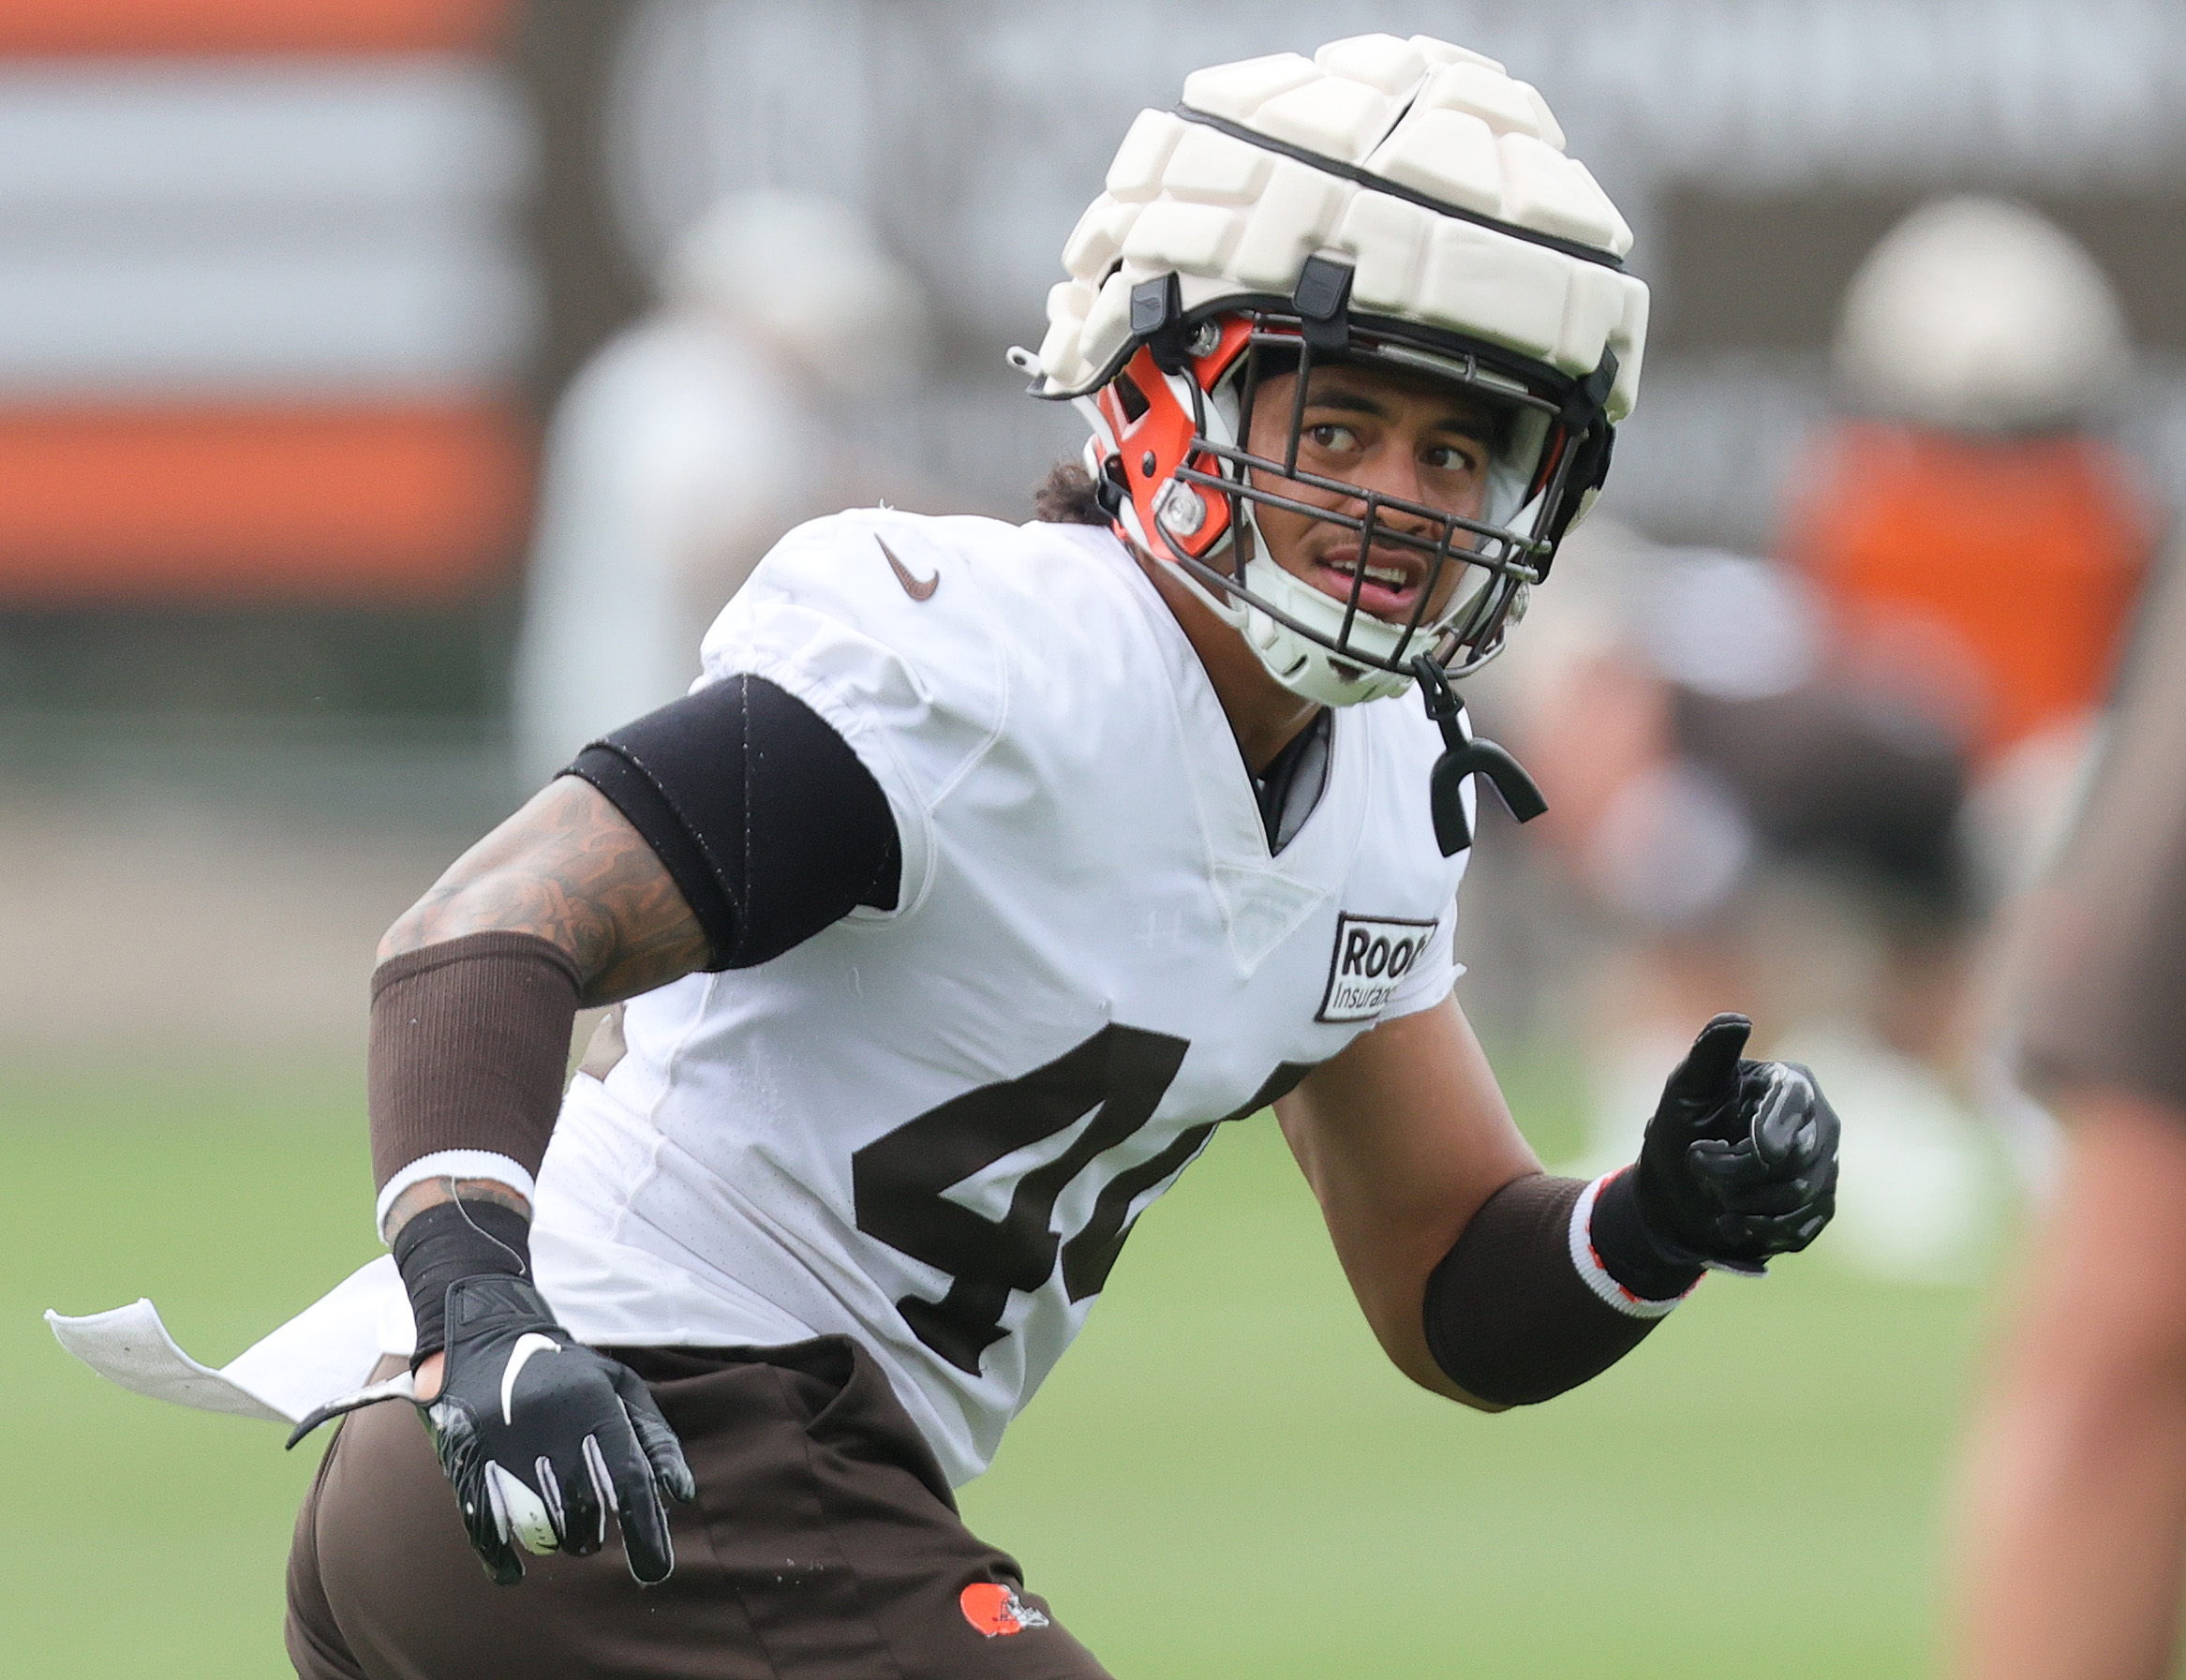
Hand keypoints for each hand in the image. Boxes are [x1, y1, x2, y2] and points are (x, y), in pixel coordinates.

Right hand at [424, 1274, 695, 1585]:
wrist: (486, 1336)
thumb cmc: (568, 1371)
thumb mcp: (620, 1387)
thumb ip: (655, 1438)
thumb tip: (680, 1494)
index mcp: (592, 1404)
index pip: (627, 1482)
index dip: (645, 1532)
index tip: (655, 1572)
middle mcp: (549, 1426)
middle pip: (585, 1514)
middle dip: (593, 1536)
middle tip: (592, 1528)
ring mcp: (503, 1446)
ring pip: (541, 1528)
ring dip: (557, 1540)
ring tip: (562, 1526)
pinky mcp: (466, 1462)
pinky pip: (485, 1529)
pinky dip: (501, 1561)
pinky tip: (513, 1574)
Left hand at [1633, 1013, 1838, 1271]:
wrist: (1673, 1194)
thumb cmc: (1678, 1131)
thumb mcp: (1684, 1090)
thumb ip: (1709, 1054)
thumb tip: (1737, 1019)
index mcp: (1791, 1083)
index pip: (1796, 1106)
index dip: (1767, 1133)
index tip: (1746, 1150)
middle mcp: (1820, 1122)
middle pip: (1798, 1156)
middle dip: (1737, 1171)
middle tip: (1700, 1165)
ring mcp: (1826, 1166)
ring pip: (1800, 1196)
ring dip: (1742, 1202)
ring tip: (1714, 1193)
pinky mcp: (1820, 1207)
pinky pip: (1802, 1228)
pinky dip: (1759, 1231)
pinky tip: (1731, 1222)